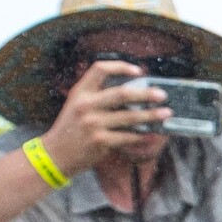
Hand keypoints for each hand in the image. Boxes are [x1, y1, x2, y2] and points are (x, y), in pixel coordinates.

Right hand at [41, 60, 167, 174]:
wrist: (55, 155)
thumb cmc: (70, 129)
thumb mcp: (76, 105)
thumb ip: (96, 96)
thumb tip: (132, 93)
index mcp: (80, 92)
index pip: (100, 69)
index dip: (121, 66)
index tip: (139, 71)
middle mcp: (86, 105)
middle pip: (122, 93)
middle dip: (146, 94)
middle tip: (162, 95)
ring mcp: (93, 124)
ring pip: (130, 117)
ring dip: (151, 115)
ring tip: (166, 114)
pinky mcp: (100, 141)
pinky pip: (128, 136)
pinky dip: (141, 135)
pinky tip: (151, 134)